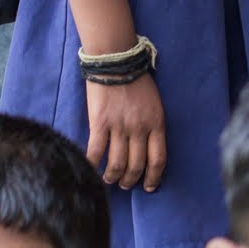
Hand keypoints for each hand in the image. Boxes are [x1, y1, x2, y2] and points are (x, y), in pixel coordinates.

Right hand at [86, 75, 166, 192]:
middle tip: (125, 184)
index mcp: (157, 123)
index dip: (154, 177)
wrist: (116, 61)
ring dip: (112, 177)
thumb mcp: (154, 103)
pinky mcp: (100, 123)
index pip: (158, 159)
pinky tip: (90, 169)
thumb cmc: (136, 81)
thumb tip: (145, 149)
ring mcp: (119, 126)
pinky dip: (92, 165)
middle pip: (136, 166)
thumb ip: (151, 125)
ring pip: (117, 164)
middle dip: (130, 180)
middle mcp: (140, 128)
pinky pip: (96, 152)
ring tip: (108, 180)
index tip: (149, 187)